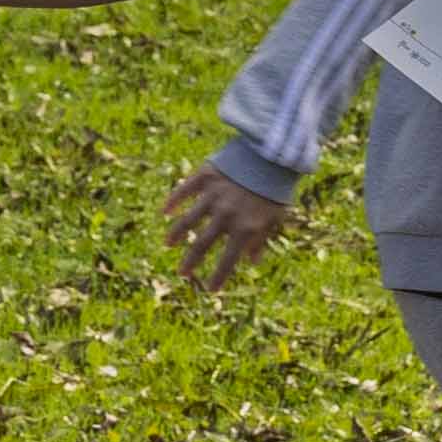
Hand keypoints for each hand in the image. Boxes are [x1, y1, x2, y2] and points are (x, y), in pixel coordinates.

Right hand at [163, 167, 291, 290]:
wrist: (273, 152)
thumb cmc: (276, 187)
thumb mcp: (275, 216)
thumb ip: (262, 240)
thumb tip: (252, 262)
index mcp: (246, 227)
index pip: (228, 260)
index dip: (218, 277)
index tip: (210, 289)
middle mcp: (226, 214)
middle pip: (202, 244)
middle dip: (191, 261)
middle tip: (182, 273)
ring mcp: (214, 195)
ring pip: (189, 219)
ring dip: (177, 233)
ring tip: (168, 244)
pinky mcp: (206, 176)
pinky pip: (185, 190)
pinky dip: (173, 201)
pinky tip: (165, 211)